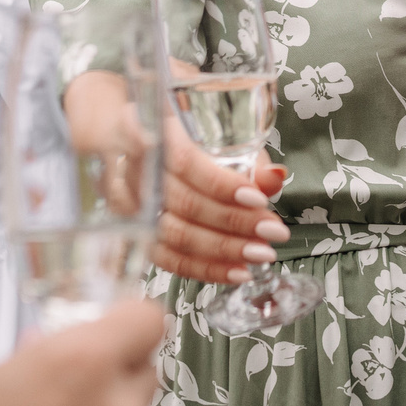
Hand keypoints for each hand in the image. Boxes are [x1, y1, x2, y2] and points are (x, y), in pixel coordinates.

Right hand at [152, 110, 291, 285]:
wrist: (141, 144)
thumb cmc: (186, 140)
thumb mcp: (220, 138)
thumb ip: (246, 159)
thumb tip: (274, 178)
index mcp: (156, 135)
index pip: (185, 162)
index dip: (221, 184)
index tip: (258, 199)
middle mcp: (137, 170)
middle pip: (184, 203)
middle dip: (234, 222)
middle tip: (272, 232)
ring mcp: (131, 205)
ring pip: (176, 235)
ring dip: (224, 250)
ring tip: (260, 253)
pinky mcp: (136, 235)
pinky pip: (169, 259)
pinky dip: (206, 268)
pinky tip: (237, 271)